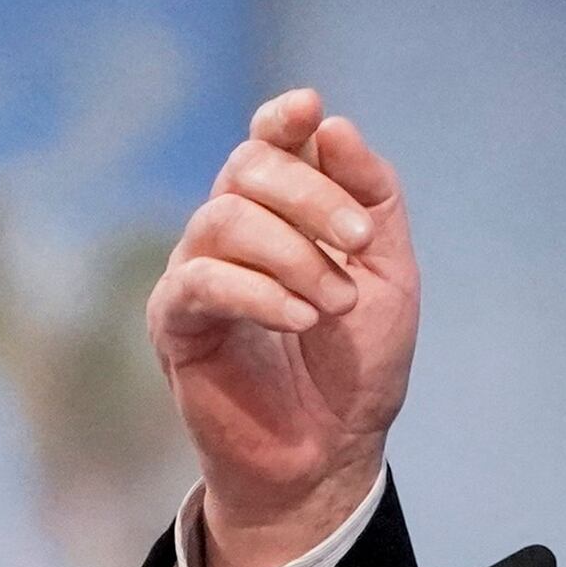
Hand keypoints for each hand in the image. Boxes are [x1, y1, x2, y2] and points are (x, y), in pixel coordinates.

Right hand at [146, 91, 420, 566]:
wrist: (331, 457)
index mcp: (282, 213)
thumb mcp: (389, 274)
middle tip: (360, 243)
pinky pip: (202, 281)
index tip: (309, 109)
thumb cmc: (357, 366)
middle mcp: (231, 233)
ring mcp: (197, 275)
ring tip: (335, 306)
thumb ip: (372, 199)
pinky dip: (258, 291)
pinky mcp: (175, 324)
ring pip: (224, 219)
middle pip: (246, 168)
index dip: (282, 119)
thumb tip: (332, 125)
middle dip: (310, 195)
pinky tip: (299, 319)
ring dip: (293, 254)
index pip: (267, 142)